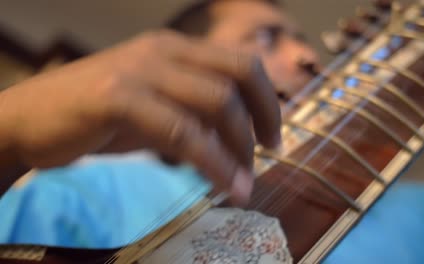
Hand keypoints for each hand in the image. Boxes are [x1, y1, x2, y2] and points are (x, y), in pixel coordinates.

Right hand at [0, 30, 280, 203]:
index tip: (273, 135)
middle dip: (264, 118)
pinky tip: (224, 185)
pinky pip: (182, 132)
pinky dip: (212, 162)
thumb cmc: (98, 115)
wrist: (31, 117)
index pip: (241, 62)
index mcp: (175, 48)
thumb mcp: (155, 104)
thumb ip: (192, 110)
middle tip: (269, 154)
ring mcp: (141, 70)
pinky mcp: (119, 97)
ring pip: (216, 103)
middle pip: (239, 75)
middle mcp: (163, 50)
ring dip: (240, 148)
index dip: (267, 99)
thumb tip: (236, 133)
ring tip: (244, 182)